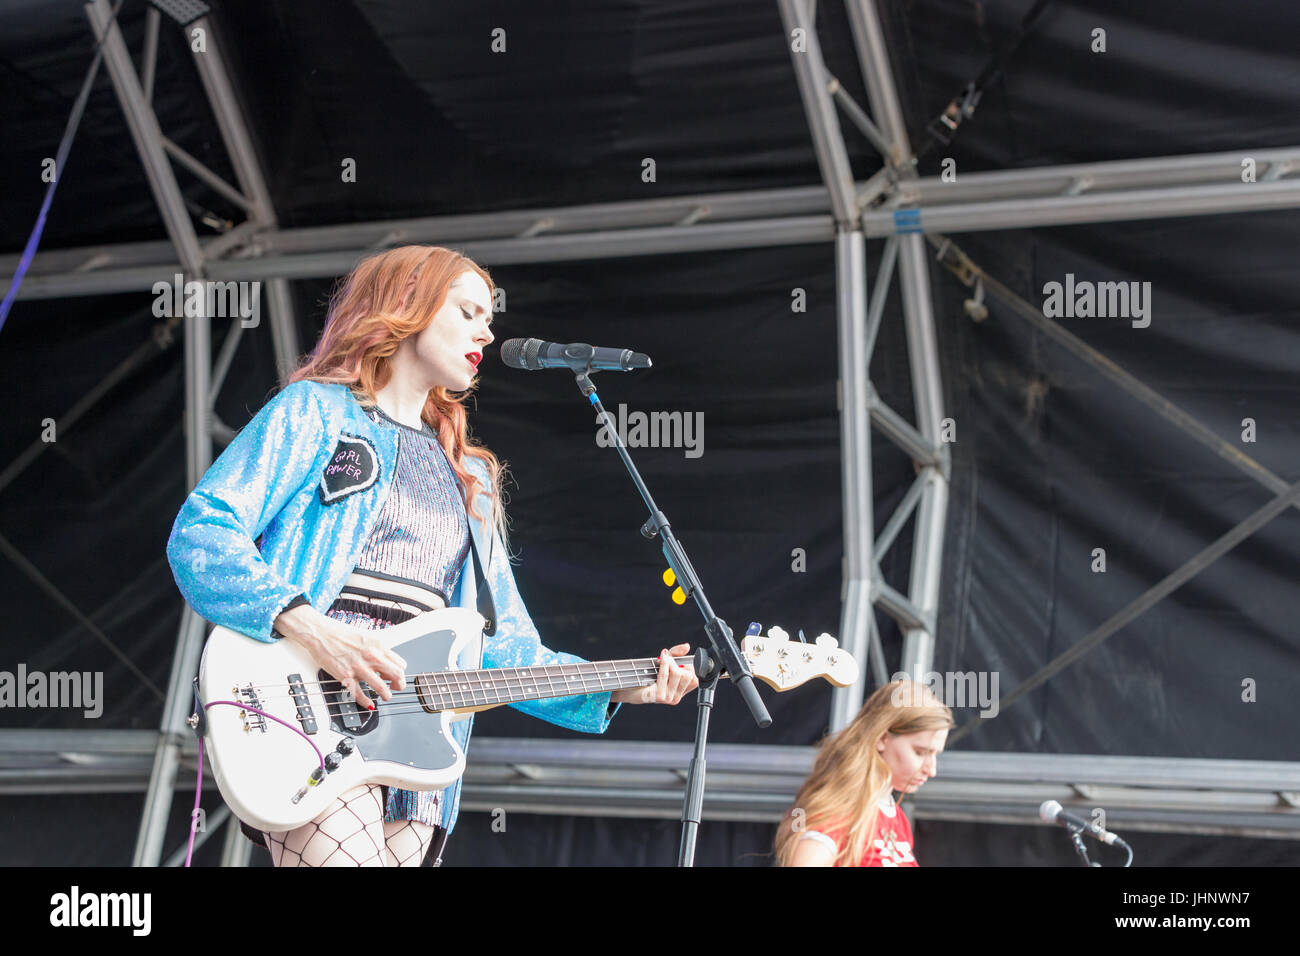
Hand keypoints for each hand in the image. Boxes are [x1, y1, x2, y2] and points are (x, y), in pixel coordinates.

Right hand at [274, 604, 405, 708]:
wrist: (320, 634)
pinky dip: (366, 702)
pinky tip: (369, 704)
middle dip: (399, 685)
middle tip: (396, 688)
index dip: (401, 673)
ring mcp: (359, 667)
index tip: (397, 677)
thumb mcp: (365, 637)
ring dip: (386, 695)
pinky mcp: (346, 676)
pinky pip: (360, 694)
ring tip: (386, 696)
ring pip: (381, 687)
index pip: (400, 664)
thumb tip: (384, 663)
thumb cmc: (340, 634)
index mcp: (377, 646)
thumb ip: (376, 650)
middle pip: (396, 675)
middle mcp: (371, 656)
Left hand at [611, 643, 698, 704]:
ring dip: (669, 662)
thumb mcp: (665, 661)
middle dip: (677, 664)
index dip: (689, 668)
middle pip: (687, 675)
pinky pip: (665, 675)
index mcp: (680, 692)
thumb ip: (677, 653)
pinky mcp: (658, 696)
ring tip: (662, 661)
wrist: (630, 686)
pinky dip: (663, 664)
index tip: (678, 662)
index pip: (695, 680)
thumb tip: (687, 646)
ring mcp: (668, 699)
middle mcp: (676, 698)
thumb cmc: (648, 674)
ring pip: (678, 673)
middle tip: (667, 660)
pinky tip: (660, 661)